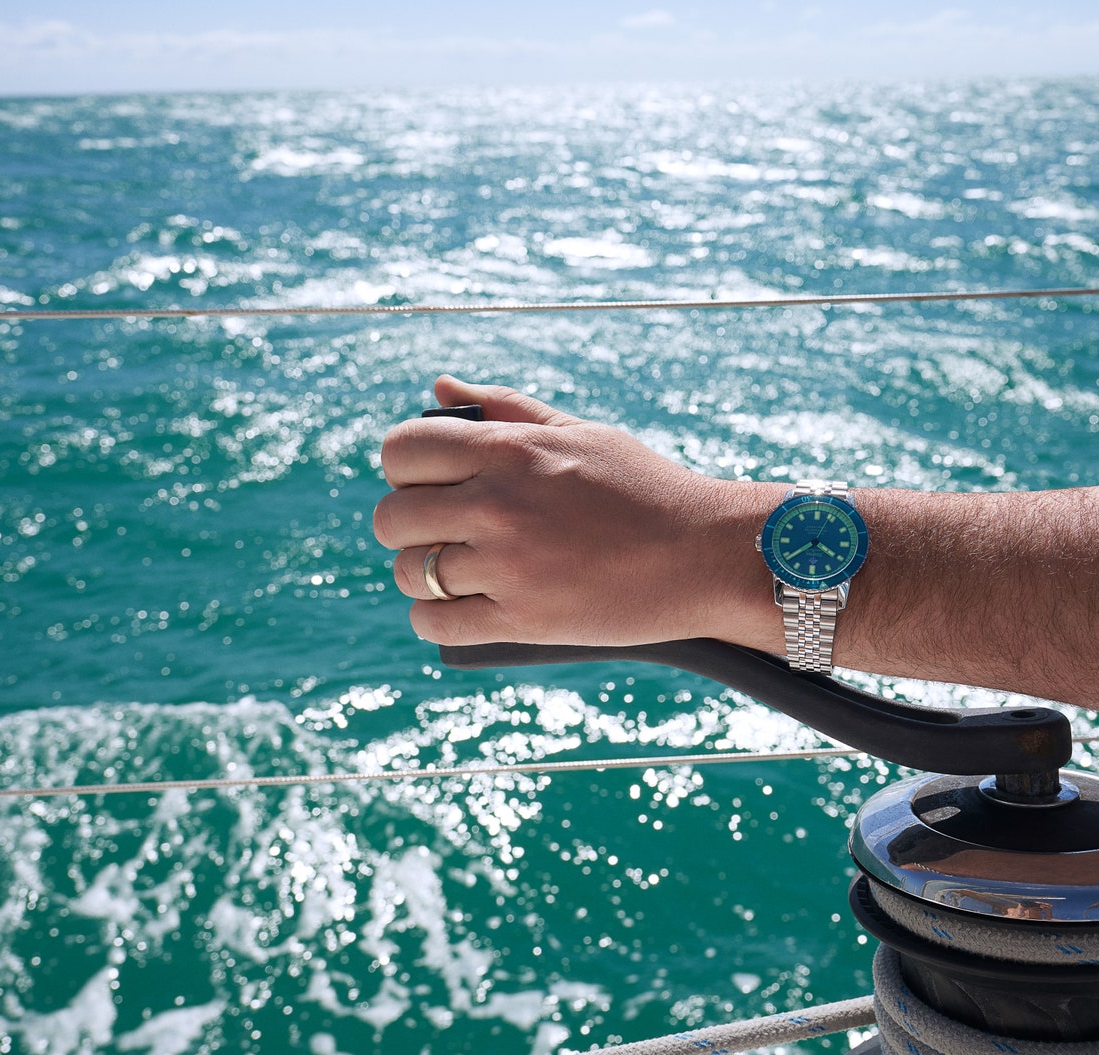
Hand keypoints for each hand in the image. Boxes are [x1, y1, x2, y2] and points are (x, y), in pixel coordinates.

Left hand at [373, 377, 780, 647]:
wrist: (705, 554)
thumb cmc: (645, 489)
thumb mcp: (579, 433)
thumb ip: (507, 408)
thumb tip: (440, 388)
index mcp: (511, 449)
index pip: (403, 450)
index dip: (403, 468)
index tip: (425, 484)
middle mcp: (499, 504)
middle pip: (393, 518)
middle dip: (406, 526)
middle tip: (439, 534)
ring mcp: (508, 565)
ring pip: (410, 574)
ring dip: (421, 576)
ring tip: (454, 573)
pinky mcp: (522, 619)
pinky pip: (435, 622)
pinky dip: (435, 618)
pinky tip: (456, 610)